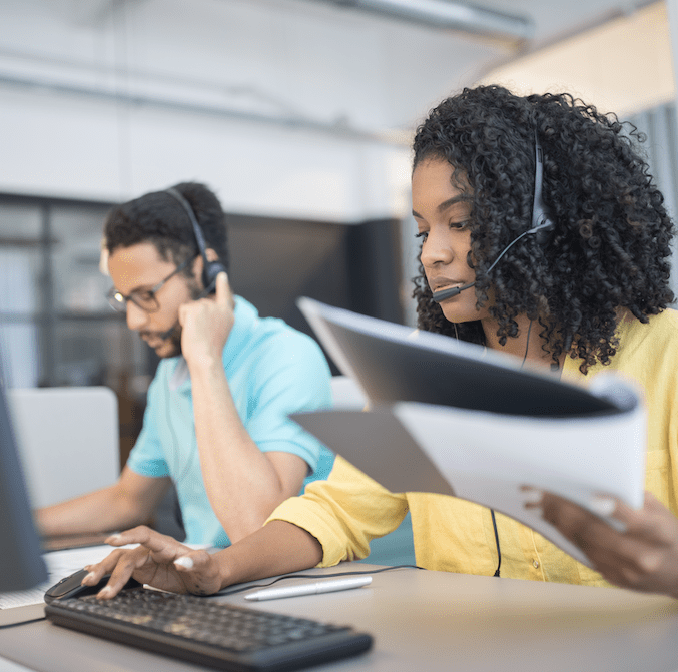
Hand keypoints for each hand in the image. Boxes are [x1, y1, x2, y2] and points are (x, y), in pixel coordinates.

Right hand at [81, 526, 223, 598]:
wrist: (207, 576)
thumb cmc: (209, 569)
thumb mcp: (208, 567)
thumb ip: (197, 562)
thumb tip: (182, 562)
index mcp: (167, 546)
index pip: (145, 535)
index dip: (128, 536)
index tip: (112, 541)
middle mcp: (153, 550)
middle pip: (125, 553)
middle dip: (108, 567)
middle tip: (94, 581)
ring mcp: (146, 560)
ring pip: (119, 561)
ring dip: (103, 571)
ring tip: (88, 583)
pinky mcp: (143, 571)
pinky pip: (120, 568)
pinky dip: (106, 569)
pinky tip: (91, 571)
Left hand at [179, 272, 234, 367]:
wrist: (206, 357)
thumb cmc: (209, 350)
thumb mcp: (218, 331)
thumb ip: (215, 318)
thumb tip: (203, 309)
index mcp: (228, 314)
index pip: (225, 295)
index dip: (222, 284)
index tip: (221, 275)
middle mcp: (219, 308)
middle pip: (201, 303)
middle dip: (196, 316)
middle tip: (202, 333)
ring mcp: (208, 306)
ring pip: (191, 307)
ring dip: (190, 319)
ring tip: (198, 332)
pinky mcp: (195, 308)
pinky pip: (183, 309)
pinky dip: (183, 320)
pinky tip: (191, 329)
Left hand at [528, 489, 677, 597]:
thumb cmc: (666, 533)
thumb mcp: (660, 512)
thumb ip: (632, 498)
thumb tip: (594, 478)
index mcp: (659, 534)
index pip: (636, 521)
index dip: (615, 510)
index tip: (594, 498)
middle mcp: (642, 555)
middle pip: (596, 531)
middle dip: (562, 509)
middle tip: (536, 491)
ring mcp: (625, 570)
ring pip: (582, 542)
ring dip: (555, 520)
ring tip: (535, 502)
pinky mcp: (612, 577)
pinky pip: (582, 551)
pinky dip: (563, 532)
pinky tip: (549, 517)